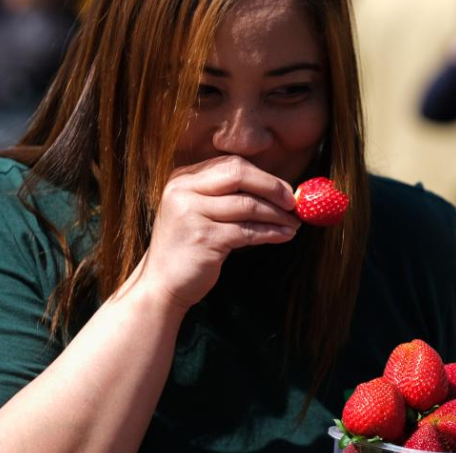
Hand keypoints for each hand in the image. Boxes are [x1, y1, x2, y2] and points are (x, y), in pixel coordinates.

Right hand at [135, 155, 299, 312]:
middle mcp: (184, 191)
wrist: (161, 284)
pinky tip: (283, 236)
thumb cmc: (188, 248)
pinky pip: (247, 231)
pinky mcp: (204, 238)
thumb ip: (225, 196)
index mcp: (183, 179)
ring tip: (294, 224)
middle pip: (239, 174)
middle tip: (293, 203)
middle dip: (273, 187)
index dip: (263, 176)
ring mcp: (191, 213)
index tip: (285, 190)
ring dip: (277, 214)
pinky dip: (270, 232)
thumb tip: (275, 191)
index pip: (231, 165)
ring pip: (247, 204)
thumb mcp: (198, 213)